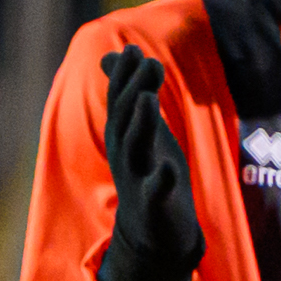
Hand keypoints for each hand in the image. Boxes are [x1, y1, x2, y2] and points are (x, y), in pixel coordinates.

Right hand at [93, 46, 201, 280]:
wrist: (152, 231)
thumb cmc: (148, 171)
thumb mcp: (140, 129)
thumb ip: (130, 92)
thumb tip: (112, 55)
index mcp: (124, 135)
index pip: (122, 101)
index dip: (127, 76)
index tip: (136, 49)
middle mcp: (125, 154)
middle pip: (126, 119)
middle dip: (135, 90)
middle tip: (149, 62)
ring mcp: (138, 180)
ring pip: (135, 149)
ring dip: (142, 124)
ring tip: (150, 99)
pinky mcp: (155, 206)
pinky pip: (155, 193)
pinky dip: (160, 180)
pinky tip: (168, 169)